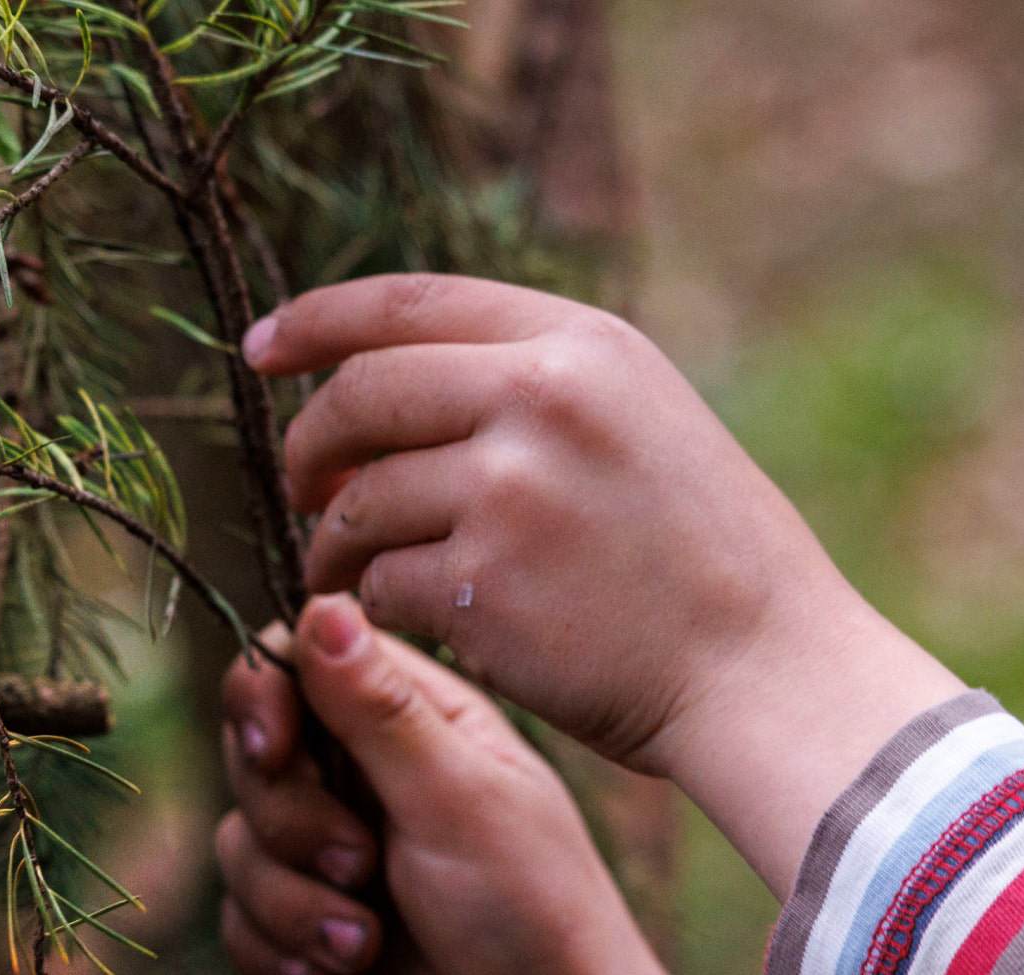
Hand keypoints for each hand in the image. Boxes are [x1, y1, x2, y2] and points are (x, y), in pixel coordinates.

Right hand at [215, 595, 660, 974]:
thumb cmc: (531, 905)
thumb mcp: (459, 798)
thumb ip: (381, 710)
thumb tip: (323, 602)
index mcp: (410, 716)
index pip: (297, 662)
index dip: (265, 698)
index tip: (275, 748)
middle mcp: (363, 771)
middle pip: (254, 753)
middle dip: (291, 821)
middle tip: (360, 865)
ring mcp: (331, 846)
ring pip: (240, 841)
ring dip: (291, 902)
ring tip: (364, 942)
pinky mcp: (310, 916)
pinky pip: (241, 914)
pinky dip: (280, 947)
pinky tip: (339, 970)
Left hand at [245, 274, 962, 888]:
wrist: (764, 666)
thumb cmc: (701, 553)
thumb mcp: (638, 417)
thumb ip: (529, 383)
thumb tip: (378, 381)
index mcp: (580, 343)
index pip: (406, 302)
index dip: (315, 323)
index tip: (259, 350)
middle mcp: (540, 398)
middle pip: (360, 396)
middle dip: (310, 445)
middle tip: (304, 487)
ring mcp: (508, 491)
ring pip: (359, 502)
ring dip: (334, 544)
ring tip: (348, 573)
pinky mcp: (483, 586)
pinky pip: (379, 585)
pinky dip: (375, 606)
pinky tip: (405, 621)